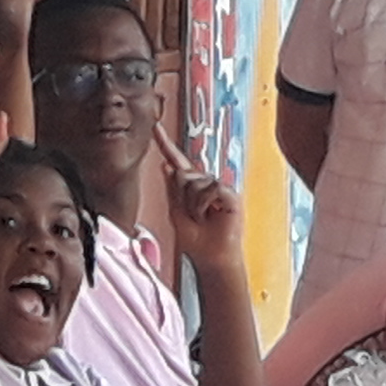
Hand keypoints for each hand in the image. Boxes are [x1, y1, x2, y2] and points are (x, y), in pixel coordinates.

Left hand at [155, 130, 240, 269]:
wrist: (211, 258)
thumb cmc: (195, 241)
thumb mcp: (176, 214)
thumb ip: (173, 190)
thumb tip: (166, 166)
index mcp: (191, 187)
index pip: (177, 161)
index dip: (165, 144)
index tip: (155, 127)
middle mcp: (205, 183)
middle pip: (182, 174)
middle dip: (182, 197)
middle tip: (192, 217)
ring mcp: (219, 188)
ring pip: (195, 182)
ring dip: (193, 205)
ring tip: (202, 220)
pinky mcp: (230, 194)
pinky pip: (211, 188)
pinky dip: (205, 205)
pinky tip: (211, 216)